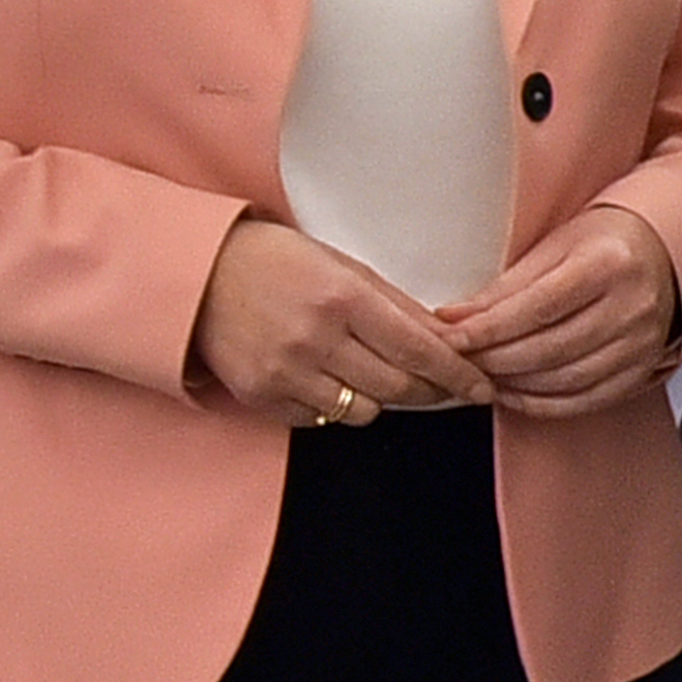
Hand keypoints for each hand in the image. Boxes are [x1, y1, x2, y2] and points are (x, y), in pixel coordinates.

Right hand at [192, 213, 497, 428]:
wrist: (199, 274)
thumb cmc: (278, 262)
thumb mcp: (343, 267)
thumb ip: (397, 305)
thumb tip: (451, 340)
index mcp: (343, 298)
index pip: (419, 350)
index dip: (458, 375)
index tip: (482, 387)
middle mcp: (315, 339)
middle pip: (398, 388)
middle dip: (430, 392)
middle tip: (443, 386)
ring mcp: (285, 371)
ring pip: (363, 411)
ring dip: (380, 398)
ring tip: (373, 373)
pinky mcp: (260, 395)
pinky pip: (320, 419)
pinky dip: (334, 406)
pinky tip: (328, 379)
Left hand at [440, 203, 681, 414]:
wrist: (667, 253)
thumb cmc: (607, 242)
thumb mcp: (555, 247)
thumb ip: (506, 287)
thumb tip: (456, 319)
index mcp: (608, 264)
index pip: (537, 307)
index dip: (488, 329)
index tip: (452, 337)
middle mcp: (632, 305)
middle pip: (550, 348)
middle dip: (494, 360)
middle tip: (458, 360)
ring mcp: (642, 341)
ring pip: (567, 379)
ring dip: (515, 384)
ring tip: (483, 374)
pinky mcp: (644, 367)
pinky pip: (588, 399)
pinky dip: (545, 404)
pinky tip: (516, 393)